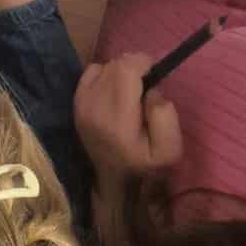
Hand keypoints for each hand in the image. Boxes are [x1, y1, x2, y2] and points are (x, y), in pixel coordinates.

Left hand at [75, 55, 181, 180]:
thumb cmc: (144, 164)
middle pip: (116, 65)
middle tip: (145, 88)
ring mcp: (82, 104)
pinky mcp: (77, 103)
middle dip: (135, 69)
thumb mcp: (168, 150)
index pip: (125, 69)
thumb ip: (165, 116)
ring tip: (131, 92)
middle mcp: (95, 107)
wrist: (114, 181)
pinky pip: (93, 71)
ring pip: (106, 66)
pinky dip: (106, 74)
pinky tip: (114, 91)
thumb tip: (151, 90)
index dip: (143, 63)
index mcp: (118, 120)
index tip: (154, 77)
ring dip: (122, 72)